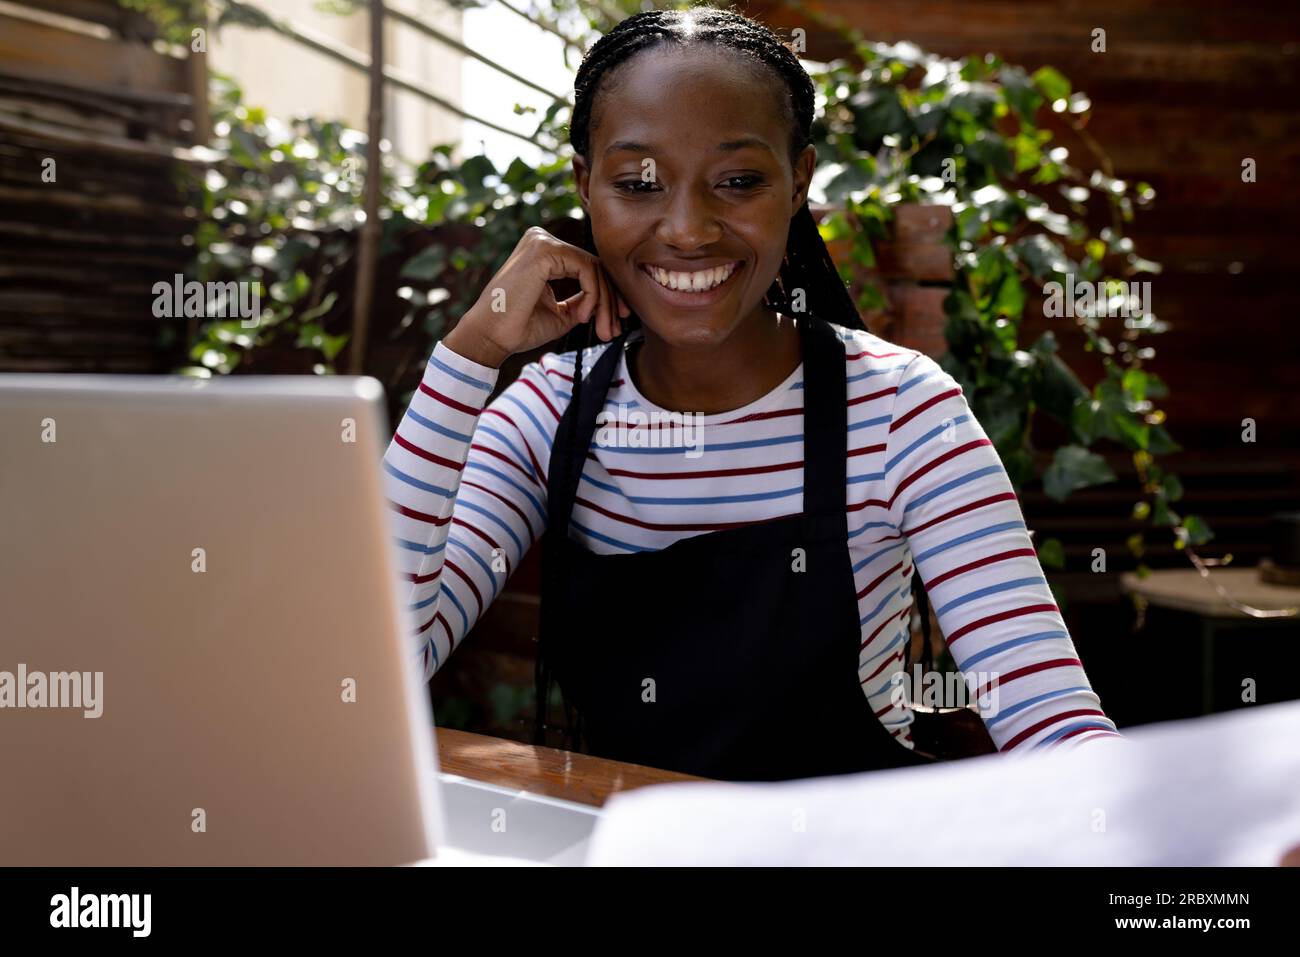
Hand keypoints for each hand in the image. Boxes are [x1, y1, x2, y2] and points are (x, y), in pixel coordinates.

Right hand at [442, 226, 630, 367]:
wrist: (491, 337)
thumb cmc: (519, 327)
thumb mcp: (562, 312)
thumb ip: (584, 300)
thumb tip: (609, 299)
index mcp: (544, 253)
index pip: (587, 268)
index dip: (607, 295)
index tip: (616, 322)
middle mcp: (542, 240)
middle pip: (593, 266)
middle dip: (609, 301)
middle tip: (615, 329)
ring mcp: (542, 241)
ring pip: (593, 268)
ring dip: (604, 302)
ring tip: (602, 329)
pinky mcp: (544, 250)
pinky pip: (586, 269)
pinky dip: (593, 294)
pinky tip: (583, 316)